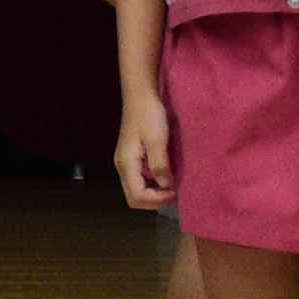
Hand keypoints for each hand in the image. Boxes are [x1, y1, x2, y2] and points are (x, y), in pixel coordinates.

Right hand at [116, 92, 174, 209]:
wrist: (141, 96)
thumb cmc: (148, 115)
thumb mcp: (157, 139)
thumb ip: (160, 164)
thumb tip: (167, 186)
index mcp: (127, 164)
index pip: (137, 196)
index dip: (157, 200)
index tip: (175, 191)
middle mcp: (123, 167)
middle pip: (133, 198)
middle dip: (154, 201)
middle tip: (174, 193)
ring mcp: (126, 163)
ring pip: (136, 190)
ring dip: (154, 194)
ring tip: (172, 185)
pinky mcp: (132, 158)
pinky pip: (140, 180)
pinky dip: (153, 185)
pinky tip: (166, 175)